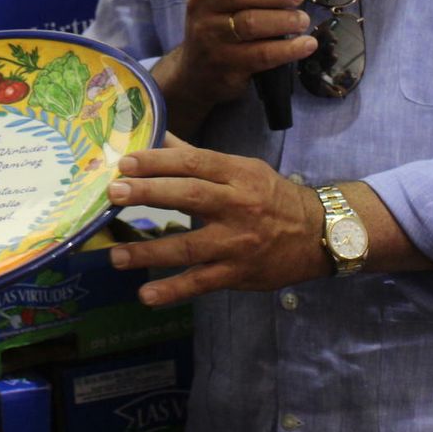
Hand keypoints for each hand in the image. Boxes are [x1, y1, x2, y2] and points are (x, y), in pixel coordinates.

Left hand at [105, 135, 325, 305]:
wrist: (318, 234)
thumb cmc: (270, 195)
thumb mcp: (241, 168)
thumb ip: (196, 157)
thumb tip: (155, 136)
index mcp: (237, 174)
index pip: (193, 163)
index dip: (158, 161)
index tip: (125, 163)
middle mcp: (237, 206)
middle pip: (189, 196)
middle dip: (148, 194)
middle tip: (113, 193)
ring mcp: (237, 243)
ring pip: (190, 247)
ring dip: (150, 252)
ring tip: (116, 255)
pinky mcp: (238, 273)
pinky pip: (202, 283)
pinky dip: (173, 290)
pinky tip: (146, 295)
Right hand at [155, 0, 315, 124]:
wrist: (198, 73)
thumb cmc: (221, 26)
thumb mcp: (226, 1)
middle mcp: (203, 9)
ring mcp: (212, 39)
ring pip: (249, 23)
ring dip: (283, 20)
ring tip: (302, 20)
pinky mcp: (227, 66)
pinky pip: (261, 55)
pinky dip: (288, 49)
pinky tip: (307, 44)